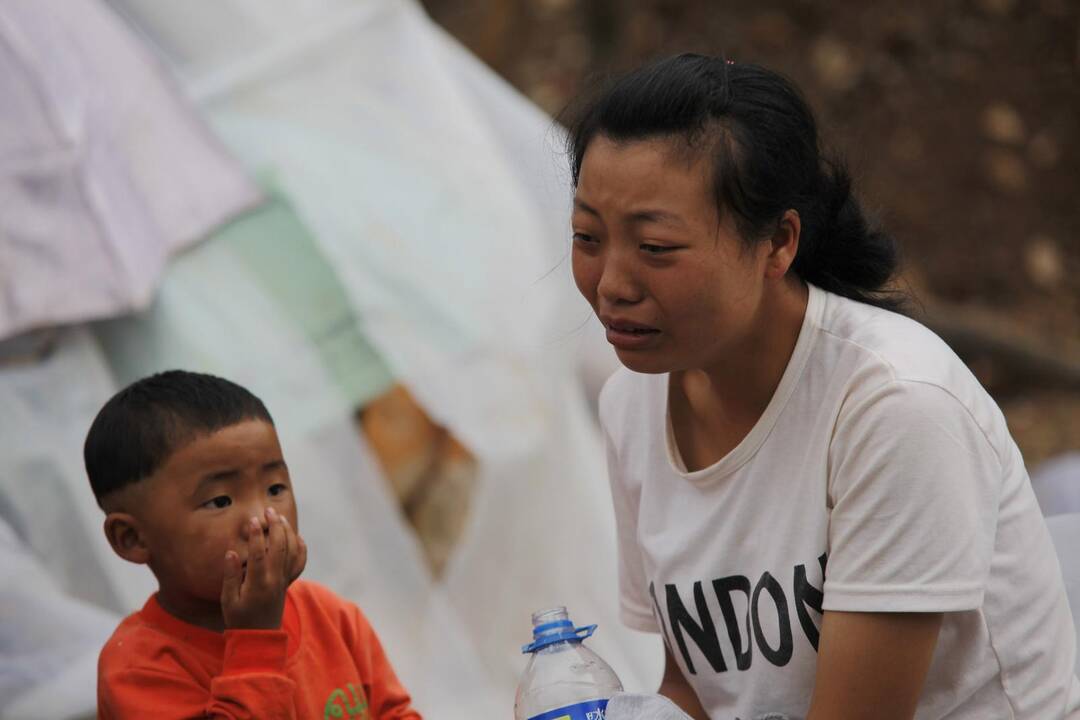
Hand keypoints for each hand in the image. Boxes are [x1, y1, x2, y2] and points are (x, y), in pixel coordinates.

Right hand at [221, 507, 306, 629]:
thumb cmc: (239, 618)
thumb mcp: (228, 600)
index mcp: (258, 583)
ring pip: (292, 551)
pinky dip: (301, 548)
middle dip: (275, 526)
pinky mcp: (288, 582)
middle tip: (268, 511)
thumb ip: (230, 576)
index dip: (257, 535)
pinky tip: (297, 536)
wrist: (259, 636)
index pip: (260, 553)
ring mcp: (284, 580)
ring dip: (287, 532)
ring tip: (279, 517)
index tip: (252, 520)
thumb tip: (231, 552)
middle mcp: (275, 579)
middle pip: (280, 547)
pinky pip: (300, 562)